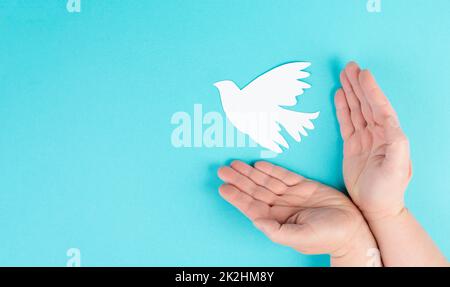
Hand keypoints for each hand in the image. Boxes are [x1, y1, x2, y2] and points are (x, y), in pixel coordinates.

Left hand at [217, 160, 375, 260]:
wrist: (353, 228)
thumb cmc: (327, 237)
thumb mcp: (300, 237)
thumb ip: (277, 231)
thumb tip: (256, 222)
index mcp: (277, 221)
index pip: (252, 207)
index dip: (237, 197)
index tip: (223, 187)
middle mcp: (281, 207)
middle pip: (255, 192)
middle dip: (239, 181)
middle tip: (223, 170)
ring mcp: (291, 196)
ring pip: (266, 182)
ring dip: (251, 173)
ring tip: (235, 164)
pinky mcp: (303, 185)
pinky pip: (284, 176)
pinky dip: (272, 170)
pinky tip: (259, 164)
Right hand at [335, 62, 411, 219]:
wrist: (375, 206)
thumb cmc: (387, 190)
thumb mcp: (396, 169)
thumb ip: (396, 145)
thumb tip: (390, 123)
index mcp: (391, 136)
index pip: (380, 108)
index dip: (371, 91)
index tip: (363, 74)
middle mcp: (379, 134)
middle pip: (367, 104)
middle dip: (358, 85)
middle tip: (349, 67)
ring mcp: (365, 138)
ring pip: (356, 109)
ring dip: (350, 92)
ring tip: (343, 75)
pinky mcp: (352, 145)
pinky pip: (347, 122)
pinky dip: (342, 108)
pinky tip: (339, 96)